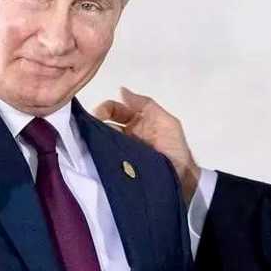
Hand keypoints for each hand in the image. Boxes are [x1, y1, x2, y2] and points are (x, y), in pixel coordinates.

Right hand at [94, 88, 199, 203]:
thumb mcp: (167, 122)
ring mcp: (122, 151)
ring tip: (88, 140)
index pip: (115, 110)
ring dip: (96, 139)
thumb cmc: (176, 150)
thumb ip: (146, 105)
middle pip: (105, 124)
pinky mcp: (119, 167)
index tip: (98, 114)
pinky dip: (98, 154)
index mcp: (137, 121)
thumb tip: (122, 90)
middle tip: (88, 128)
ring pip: (103, 141)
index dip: (106, 109)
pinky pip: (106, 158)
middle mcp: (126, 135)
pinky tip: (93, 153)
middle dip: (95, 123)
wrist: (182, 179)